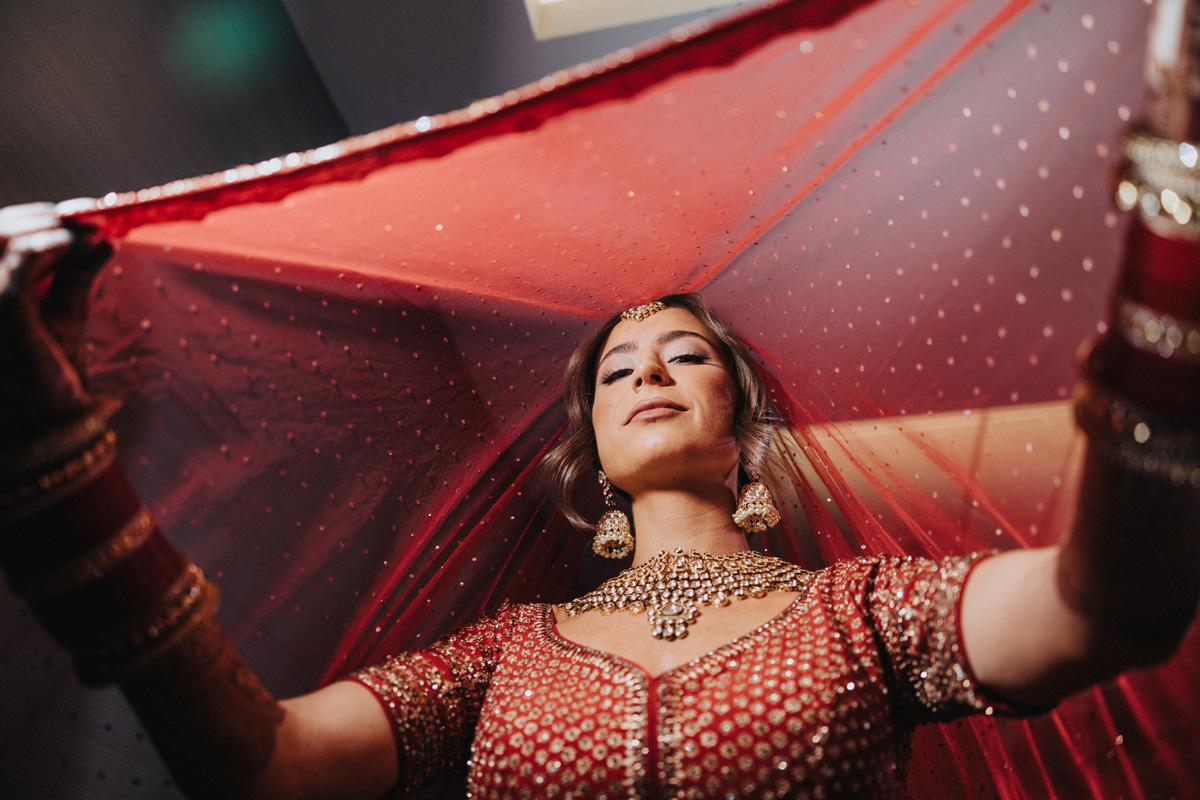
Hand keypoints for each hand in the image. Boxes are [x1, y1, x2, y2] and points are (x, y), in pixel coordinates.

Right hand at [0, 201, 112, 444]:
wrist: (53, 426)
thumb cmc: (52, 380)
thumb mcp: (61, 318)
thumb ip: (74, 279)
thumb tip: (104, 243)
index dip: (31, 222)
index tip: (79, 219)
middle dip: (43, 218)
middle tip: (89, 218)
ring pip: (1, 236)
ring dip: (49, 225)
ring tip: (88, 230)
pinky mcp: (1, 306)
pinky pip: (23, 258)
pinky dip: (52, 242)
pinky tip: (77, 245)